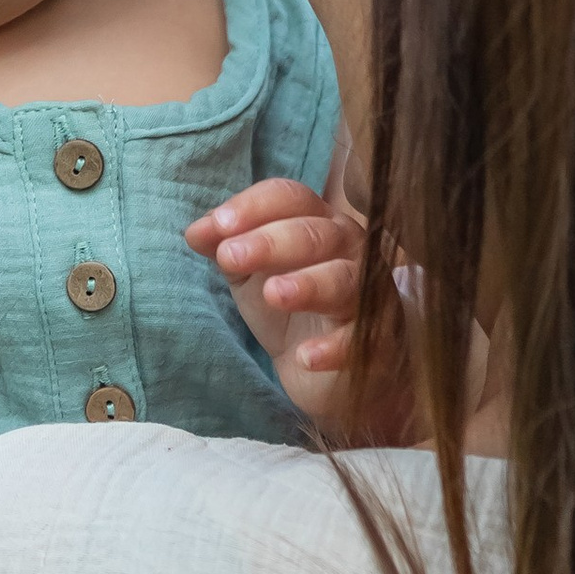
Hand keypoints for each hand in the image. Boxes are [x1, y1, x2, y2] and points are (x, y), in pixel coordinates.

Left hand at [187, 177, 365, 421]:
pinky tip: (306, 356)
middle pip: (317, 234)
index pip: (292, 198)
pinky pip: (359, 341)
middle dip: (272, 242)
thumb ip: (227, 247)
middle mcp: (350, 251)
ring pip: (345, 281)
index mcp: (318, 224)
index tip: (218, 225)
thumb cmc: (292, 311)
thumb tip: (196, 231)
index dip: (255, 207)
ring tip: (273, 294)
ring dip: (310, 285)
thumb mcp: (251, 276)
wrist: (329, 374)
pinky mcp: (377, 344)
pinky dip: (334, 348)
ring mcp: (368, 296)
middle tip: (230, 256)